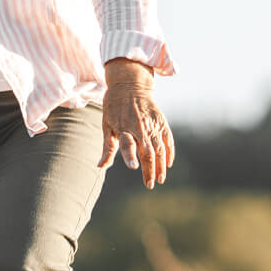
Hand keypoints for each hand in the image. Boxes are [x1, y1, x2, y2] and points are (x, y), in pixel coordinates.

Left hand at [100, 59, 172, 186]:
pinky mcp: (162, 122)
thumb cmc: (114, 107)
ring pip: (159, 149)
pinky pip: (168, 140)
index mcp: (123, 128)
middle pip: (146, 152)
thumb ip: (107, 147)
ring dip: (160, 165)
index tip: (134, 168)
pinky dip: (169, 152)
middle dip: (149, 170)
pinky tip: (168, 164)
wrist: (130, 85)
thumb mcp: (106, 125)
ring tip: (160, 179)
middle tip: (149, 185)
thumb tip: (100, 166)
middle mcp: (139, 128)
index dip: (130, 156)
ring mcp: (152, 125)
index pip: (127, 145)